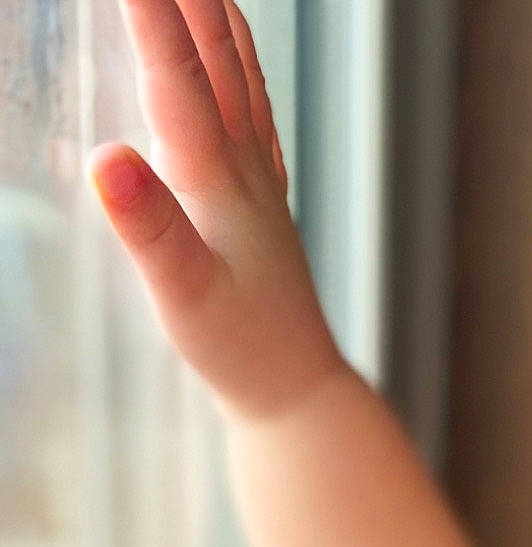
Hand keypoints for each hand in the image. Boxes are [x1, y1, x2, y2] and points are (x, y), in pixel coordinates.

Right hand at [91, 0, 344, 418]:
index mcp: (219, 180)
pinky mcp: (263, 203)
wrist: (298, 394)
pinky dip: (237, 68)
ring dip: (215, 15)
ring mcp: (260, 182)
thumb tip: (104, 157)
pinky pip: (251, 112)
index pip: (175, 74)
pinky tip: (232, 64)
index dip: (146, 8)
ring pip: (239, 75)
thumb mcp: (183, 296)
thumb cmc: (240, 351)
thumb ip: (147, 228)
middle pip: (213, 55)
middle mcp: (246, 167)